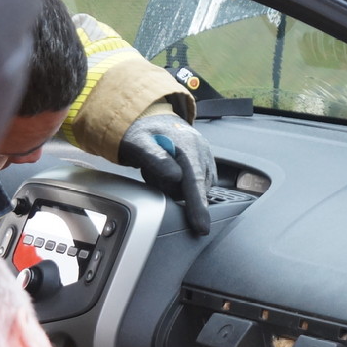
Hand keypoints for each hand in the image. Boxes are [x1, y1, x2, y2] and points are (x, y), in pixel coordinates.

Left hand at [119, 113, 215, 235]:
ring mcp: (207, 158)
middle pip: (193, 191)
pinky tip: (170, 173)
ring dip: (177, 188)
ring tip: (161, 170)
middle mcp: (202, 151)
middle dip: (172, 190)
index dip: (198, 207)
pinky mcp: (207, 165)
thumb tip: (175, 176)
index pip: (195, 183)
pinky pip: (196, 186)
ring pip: (195, 190)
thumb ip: (155, 158)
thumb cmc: (143, 132)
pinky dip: (182, 185)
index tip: (202, 227)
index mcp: (188, 146)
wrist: (152, 119)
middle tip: (153, 172)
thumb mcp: (139, 142)